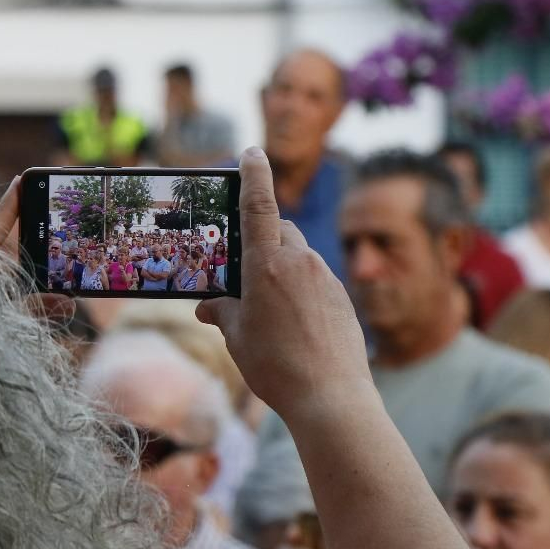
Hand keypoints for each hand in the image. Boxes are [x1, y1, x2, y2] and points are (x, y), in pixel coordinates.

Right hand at [196, 148, 371, 420]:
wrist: (331, 397)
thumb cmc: (276, 368)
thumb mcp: (237, 338)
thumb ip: (222, 313)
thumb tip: (208, 305)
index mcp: (267, 264)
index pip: (258, 205)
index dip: (254, 174)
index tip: (252, 151)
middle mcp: (300, 262)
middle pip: (279, 231)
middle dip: (262, 240)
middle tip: (244, 269)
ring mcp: (325, 278)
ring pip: (299, 257)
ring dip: (281, 269)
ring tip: (267, 310)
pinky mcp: (341, 298)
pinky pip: (315, 281)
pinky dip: (301, 290)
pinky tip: (294, 326)